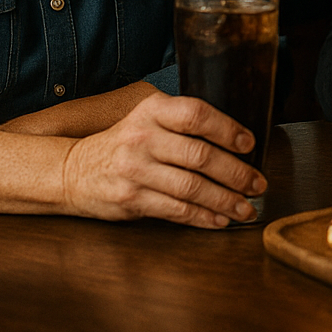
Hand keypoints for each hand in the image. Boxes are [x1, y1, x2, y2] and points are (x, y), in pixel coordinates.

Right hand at [60, 91, 263, 228]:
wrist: (72, 170)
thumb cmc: (122, 144)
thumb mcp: (147, 120)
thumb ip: (182, 125)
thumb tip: (236, 142)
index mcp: (152, 112)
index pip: (197, 115)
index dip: (228, 129)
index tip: (250, 144)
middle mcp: (143, 138)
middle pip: (200, 156)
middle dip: (237, 173)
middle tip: (259, 183)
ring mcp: (135, 170)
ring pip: (192, 187)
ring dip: (226, 200)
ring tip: (246, 208)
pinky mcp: (131, 199)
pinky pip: (176, 210)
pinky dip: (203, 217)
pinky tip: (220, 219)